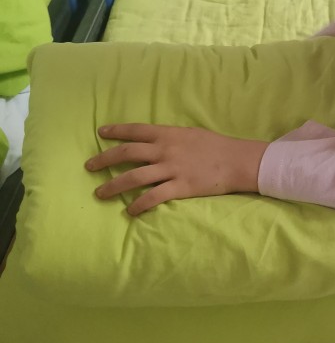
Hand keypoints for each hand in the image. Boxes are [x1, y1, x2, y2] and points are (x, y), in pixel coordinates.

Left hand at [85, 124, 268, 215]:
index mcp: (168, 134)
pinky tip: (129, 211)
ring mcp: (171, 169)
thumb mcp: (191, 133)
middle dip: (104, 160)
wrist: (237, 160)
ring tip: (100, 193)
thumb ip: (171, 137)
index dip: (116, 131)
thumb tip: (155, 141)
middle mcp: (165, 150)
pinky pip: (153, 197)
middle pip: (127, 154)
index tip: (100, 133)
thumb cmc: (216, 146)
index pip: (135, 130)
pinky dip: (138, 205)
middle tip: (89, 166)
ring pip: (134, 177)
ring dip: (114, 186)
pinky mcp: (180, 187)